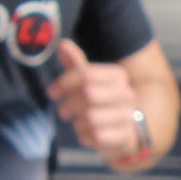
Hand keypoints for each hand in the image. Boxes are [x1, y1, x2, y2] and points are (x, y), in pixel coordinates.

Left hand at [49, 38, 148, 164]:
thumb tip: (62, 43)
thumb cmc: (100, 102)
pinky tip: (86, 133)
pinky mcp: (125, 136)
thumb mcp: (88, 81)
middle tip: (63, 110)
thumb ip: (76, 63)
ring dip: (77, 122)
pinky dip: (85, 136)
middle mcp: (127, 93)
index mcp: (118, 75)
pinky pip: (95, 135)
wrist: (124, 130)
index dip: (64, 83)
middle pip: (88, 94)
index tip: (52, 92)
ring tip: (78, 122)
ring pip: (90, 116)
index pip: (86, 74)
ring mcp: (128, 116)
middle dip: (69, 104)